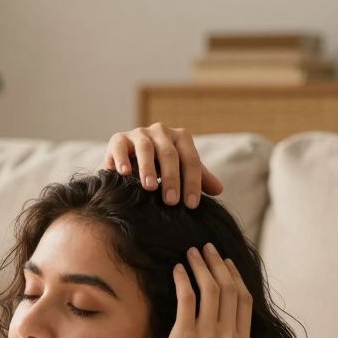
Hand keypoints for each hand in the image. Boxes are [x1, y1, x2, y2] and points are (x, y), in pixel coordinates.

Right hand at [102, 122, 224, 207]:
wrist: (130, 160)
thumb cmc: (161, 168)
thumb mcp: (181, 172)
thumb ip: (199, 178)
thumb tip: (219, 190)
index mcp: (180, 138)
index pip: (191, 159)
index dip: (192, 182)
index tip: (191, 205)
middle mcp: (161, 131)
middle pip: (169, 153)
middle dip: (172, 178)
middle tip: (172, 201)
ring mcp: (139, 133)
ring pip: (146, 148)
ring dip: (148, 168)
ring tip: (149, 188)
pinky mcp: (118, 138)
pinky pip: (121, 146)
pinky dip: (122, 159)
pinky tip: (124, 174)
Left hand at [147, 243, 251, 337]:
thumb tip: (218, 321)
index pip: (245, 301)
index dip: (236, 277)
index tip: (226, 262)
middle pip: (230, 289)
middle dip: (218, 263)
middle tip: (207, 249)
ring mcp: (209, 336)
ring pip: (211, 289)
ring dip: (200, 266)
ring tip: (191, 253)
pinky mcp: (185, 336)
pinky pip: (187, 298)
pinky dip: (183, 279)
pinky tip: (177, 270)